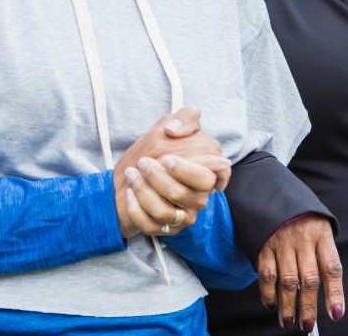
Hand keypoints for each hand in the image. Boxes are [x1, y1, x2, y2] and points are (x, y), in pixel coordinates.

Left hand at [114, 108, 226, 237]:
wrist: (128, 175)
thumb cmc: (154, 151)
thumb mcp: (168, 125)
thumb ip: (184, 118)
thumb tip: (174, 131)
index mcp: (207, 171)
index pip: (218, 175)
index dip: (192, 170)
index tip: (167, 159)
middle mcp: (200, 197)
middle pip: (188, 195)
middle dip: (161, 179)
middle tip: (144, 163)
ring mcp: (184, 215)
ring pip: (167, 212)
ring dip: (144, 192)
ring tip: (132, 175)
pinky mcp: (167, 229)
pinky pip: (152, 225)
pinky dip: (136, 209)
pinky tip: (129, 193)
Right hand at [256, 214, 342, 331]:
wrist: (272, 190)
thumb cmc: (302, 216)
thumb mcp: (319, 227)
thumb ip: (323, 255)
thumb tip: (329, 295)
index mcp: (322, 234)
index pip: (331, 268)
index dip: (335, 293)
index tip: (336, 314)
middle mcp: (303, 239)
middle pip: (308, 279)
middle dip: (308, 307)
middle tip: (307, 326)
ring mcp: (281, 242)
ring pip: (287, 281)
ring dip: (287, 306)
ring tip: (288, 322)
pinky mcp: (263, 244)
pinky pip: (266, 274)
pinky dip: (268, 292)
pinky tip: (271, 304)